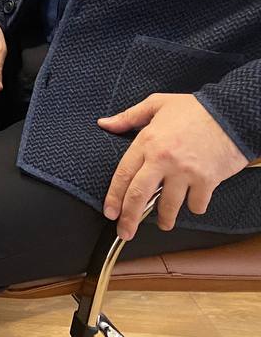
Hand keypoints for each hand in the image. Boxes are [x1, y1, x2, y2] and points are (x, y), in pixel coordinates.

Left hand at [99, 94, 247, 239]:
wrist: (232, 113)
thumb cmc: (195, 108)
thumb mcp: (156, 104)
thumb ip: (128, 117)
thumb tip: (105, 124)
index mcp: (147, 142)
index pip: (123, 175)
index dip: (114, 197)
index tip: (110, 212)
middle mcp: (163, 160)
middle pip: (139, 196)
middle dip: (129, 218)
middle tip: (125, 232)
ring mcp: (186, 172)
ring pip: (169, 205)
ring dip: (164, 219)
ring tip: (163, 223)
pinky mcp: (207, 180)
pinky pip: (196, 204)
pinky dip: (194, 207)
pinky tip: (192, 205)